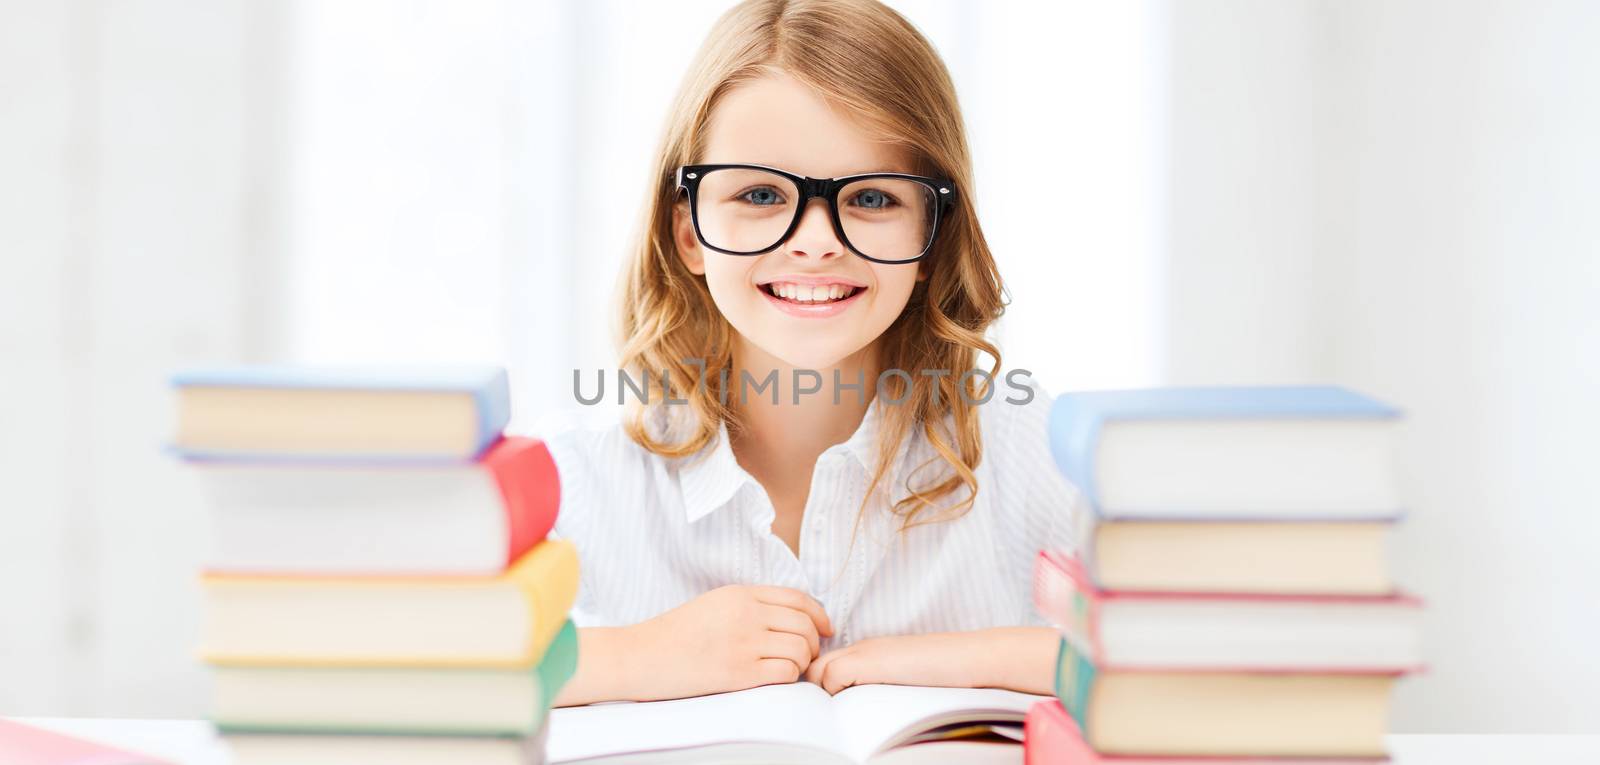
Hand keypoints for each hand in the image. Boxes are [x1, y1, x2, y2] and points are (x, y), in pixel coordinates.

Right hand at [560, 585, 832, 704]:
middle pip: (805, 623)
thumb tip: (787, 617)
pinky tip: (776, 678)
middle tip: (807, 655)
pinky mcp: (739, 672)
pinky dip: (790, 677)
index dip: (819, 614)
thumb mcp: (714, 604)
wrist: (641, 655)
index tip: (826, 628)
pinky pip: (785, 672)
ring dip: (803, 661)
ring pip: (801, 648)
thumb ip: (749, 605)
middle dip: (815, 642)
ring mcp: (743, 642)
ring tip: (791, 668)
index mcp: (740, 594)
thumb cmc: (674, 633)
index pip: (798, 598)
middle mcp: (746, 614)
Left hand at [805, 628, 1058, 694]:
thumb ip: (882, 684)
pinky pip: (832, 677)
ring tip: (835, 718)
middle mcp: (863, 648)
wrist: (974, 659)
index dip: (821, 684)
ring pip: (819, 671)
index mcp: (870, 651)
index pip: (827, 664)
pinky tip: (851, 711)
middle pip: (816, 665)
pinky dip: (834, 694)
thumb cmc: (949, 672)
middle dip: (814, 689)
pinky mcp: (870, 663)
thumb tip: (862, 706)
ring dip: (822, 695)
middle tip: (824, 716)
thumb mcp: (907, 677)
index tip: (827, 706)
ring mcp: (865, 653)